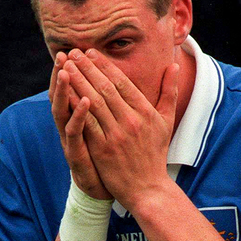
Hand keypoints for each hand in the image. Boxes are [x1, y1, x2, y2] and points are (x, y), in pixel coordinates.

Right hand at [49, 53, 110, 199]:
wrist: (106, 190)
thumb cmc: (111, 160)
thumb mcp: (112, 131)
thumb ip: (116, 109)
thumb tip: (126, 87)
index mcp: (82, 119)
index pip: (75, 91)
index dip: (75, 72)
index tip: (76, 50)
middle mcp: (73, 128)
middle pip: (64, 97)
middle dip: (63, 75)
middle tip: (62, 54)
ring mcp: (72, 141)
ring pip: (63, 112)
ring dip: (64, 91)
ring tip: (66, 70)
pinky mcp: (76, 154)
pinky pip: (74, 133)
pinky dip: (78, 116)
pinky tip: (83, 101)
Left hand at [61, 49, 178, 212]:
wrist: (148, 189)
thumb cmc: (156, 154)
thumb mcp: (166, 122)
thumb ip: (168, 92)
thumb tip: (174, 64)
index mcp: (146, 113)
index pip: (122, 83)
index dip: (104, 66)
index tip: (90, 52)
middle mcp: (131, 121)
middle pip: (105, 88)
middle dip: (87, 68)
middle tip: (72, 52)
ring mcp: (117, 136)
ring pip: (94, 103)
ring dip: (77, 82)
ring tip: (65, 66)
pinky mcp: (103, 150)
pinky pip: (87, 123)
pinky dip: (75, 107)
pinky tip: (65, 94)